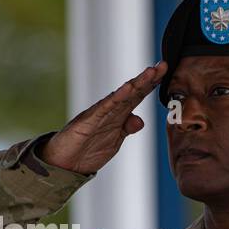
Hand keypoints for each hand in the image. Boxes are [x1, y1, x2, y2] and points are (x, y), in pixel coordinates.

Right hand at [40, 61, 167, 174]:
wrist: (63, 163)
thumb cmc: (86, 150)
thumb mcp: (114, 141)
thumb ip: (126, 128)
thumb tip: (141, 120)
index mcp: (117, 115)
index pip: (137, 97)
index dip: (151, 85)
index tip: (165, 72)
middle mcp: (110, 111)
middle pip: (132, 92)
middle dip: (148, 79)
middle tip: (164, 66)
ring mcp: (99, 114)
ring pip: (121, 96)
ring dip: (137, 83)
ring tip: (150, 72)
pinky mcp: (88, 120)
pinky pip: (104, 107)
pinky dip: (116, 98)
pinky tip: (127, 88)